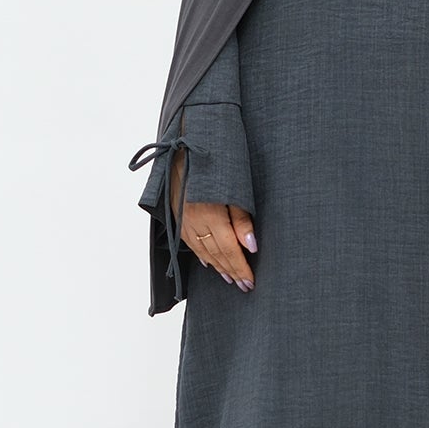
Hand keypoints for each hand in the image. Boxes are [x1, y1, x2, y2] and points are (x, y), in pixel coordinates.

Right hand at [171, 146, 256, 289]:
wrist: (184, 142)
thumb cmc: (217, 161)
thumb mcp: (235, 188)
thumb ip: (242, 219)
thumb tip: (251, 246)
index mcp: (210, 214)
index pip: (228, 250)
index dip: (240, 267)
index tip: (251, 282)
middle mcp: (194, 220)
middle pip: (216, 253)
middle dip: (231, 270)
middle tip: (244, 285)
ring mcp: (183, 218)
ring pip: (202, 250)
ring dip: (217, 266)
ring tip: (229, 278)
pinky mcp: (177, 214)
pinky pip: (189, 241)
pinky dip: (200, 254)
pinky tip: (208, 261)